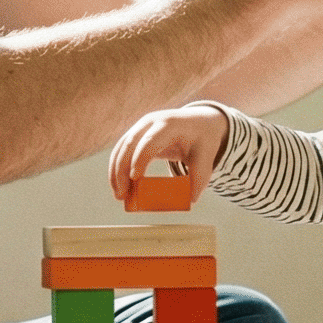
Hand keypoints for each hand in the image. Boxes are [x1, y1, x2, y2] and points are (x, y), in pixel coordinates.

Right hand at [110, 103, 230, 204]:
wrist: (199, 122)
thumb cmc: (202, 139)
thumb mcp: (206, 155)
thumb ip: (200, 177)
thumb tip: (190, 200)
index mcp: (169, 125)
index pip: (149, 141)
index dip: (139, 159)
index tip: (134, 179)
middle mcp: (151, 122)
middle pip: (129, 144)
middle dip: (121, 170)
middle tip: (121, 195)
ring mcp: (141, 126)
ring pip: (121, 148)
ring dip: (115, 172)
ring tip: (119, 196)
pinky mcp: (136, 134)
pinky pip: (121, 151)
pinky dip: (117, 168)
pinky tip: (120, 186)